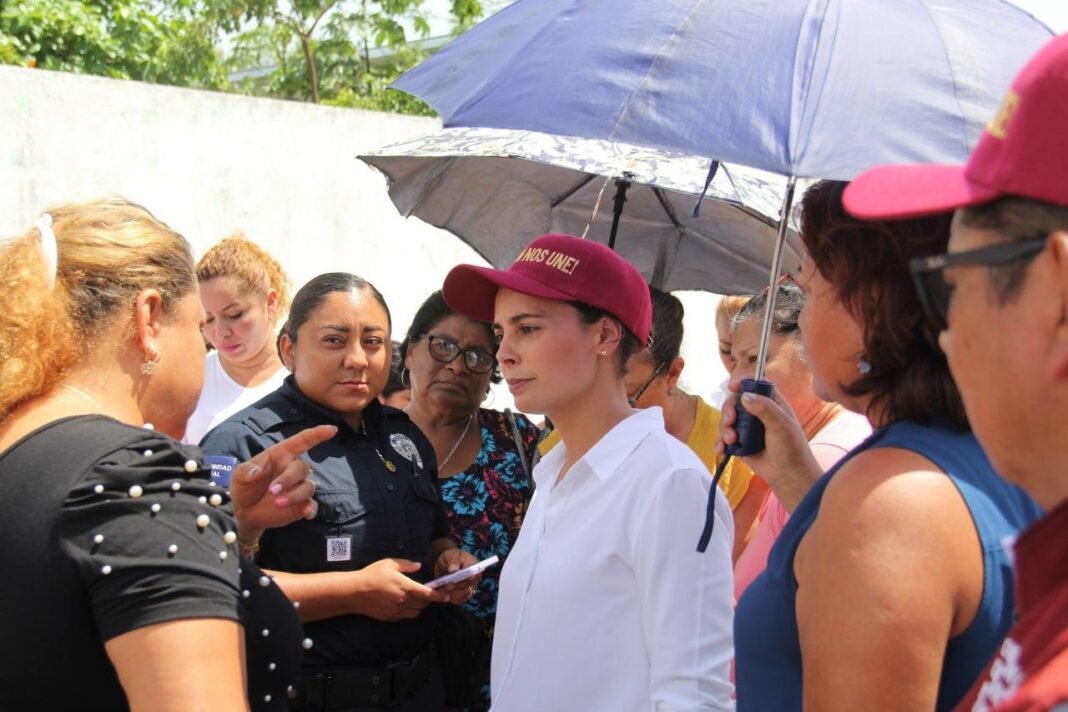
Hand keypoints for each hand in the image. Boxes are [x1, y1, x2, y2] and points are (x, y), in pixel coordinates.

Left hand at [231, 425, 336, 539]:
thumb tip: (255, 472)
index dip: (317, 434)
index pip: (301, 442)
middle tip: (271, 491)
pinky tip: (306, 514)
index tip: (332, 429)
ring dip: (294, 495)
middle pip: (302, 468)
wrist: (244, 512)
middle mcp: (292, 470)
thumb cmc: (244, 487)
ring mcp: (298, 487)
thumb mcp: (239, 475)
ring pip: (308, 487)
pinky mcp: (300, 505)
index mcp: (280, 456)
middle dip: (288, 479)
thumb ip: (246, 471)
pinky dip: (311, 509)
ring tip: (277, 504)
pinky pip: (313, 505)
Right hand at [353, 558, 447, 621]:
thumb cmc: (372, 575)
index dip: (439, 596)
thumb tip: (419, 566)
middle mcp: (403, 601)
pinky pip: (404, 616)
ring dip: (418, 607)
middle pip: (423, 604)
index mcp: (405, 587)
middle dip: (428, 599)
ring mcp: (397, 611)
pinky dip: (408, 611)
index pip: (427, 594)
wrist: (354, 592)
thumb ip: (407, 565)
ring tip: (414, 598)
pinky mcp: (390, 617)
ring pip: (416, 612)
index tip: (447, 596)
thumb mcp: (389, 564)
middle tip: (426, 592)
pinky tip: (402, 604)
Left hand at [433, 548, 480, 605]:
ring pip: (464, 595)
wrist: (445, 566)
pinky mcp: (464, 596)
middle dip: (456, 586)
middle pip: (468, 585)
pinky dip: (451, 598)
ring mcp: (471, 587)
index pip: (476, 571)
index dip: (471, 576)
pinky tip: (444, 594)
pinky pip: (459, 600)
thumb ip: (452, 560)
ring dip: (452, 593)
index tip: (466, 578)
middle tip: (445, 586)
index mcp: (474, 565)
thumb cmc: (449, 558)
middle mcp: (475, 578)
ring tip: (442, 589)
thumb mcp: (450, 555)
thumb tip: (453, 569)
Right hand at [715, 386, 821, 510]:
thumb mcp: (781, 425)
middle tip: (730, 420)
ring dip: (724, 428)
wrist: (788, 476)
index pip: (755, 386)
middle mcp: (758, 413)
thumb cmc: (791, 448)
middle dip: (728, 409)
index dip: (743, 383)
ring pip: (727, 419)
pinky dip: (720, 442)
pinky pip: (724, 438)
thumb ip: (765, 408)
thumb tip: (744, 396)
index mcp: (771, 404)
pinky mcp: (740, 443)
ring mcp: (747, 428)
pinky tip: (721, 449)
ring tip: (731, 439)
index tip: (732, 386)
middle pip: (735, 401)